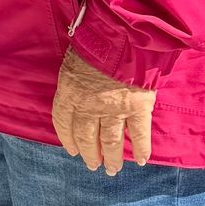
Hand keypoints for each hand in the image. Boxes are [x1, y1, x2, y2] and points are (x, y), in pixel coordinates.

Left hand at [51, 46, 154, 175]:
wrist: (122, 35)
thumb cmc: (95, 41)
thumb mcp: (73, 58)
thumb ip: (74, 78)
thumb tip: (75, 86)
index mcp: (70, 92)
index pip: (63, 122)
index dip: (67, 139)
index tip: (72, 150)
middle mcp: (89, 106)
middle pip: (86, 136)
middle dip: (89, 153)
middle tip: (92, 165)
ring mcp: (114, 109)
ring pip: (111, 141)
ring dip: (111, 158)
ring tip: (111, 170)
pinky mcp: (138, 108)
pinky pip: (139, 134)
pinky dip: (141, 149)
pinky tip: (140, 160)